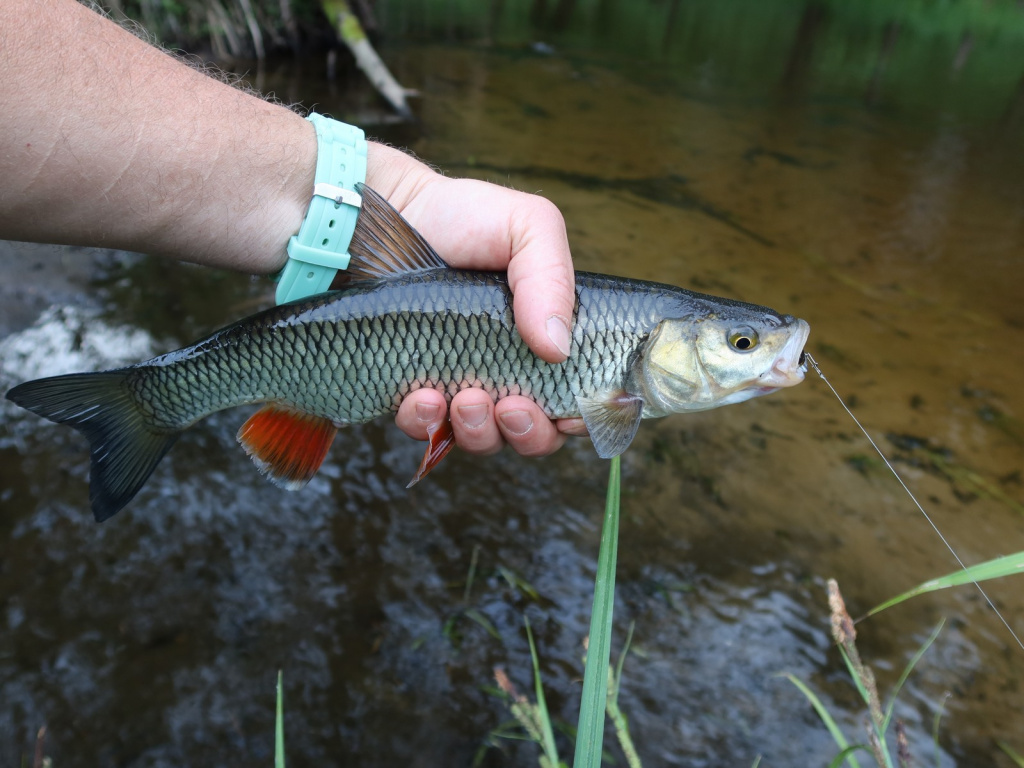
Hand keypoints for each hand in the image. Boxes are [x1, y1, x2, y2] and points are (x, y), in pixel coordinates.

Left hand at [366, 143, 586, 457]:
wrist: (383, 218)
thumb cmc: (462, 218)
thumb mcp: (528, 225)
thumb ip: (553, 277)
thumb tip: (558, 348)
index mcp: (548, 338)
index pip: (578, 397)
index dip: (581, 416)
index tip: (568, 412)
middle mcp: (509, 370)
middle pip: (537, 434)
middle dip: (530, 432)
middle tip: (512, 406)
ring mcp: (461, 385)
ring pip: (484, 440)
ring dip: (481, 432)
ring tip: (466, 398)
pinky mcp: (413, 392)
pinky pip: (426, 431)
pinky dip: (428, 425)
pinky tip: (422, 398)